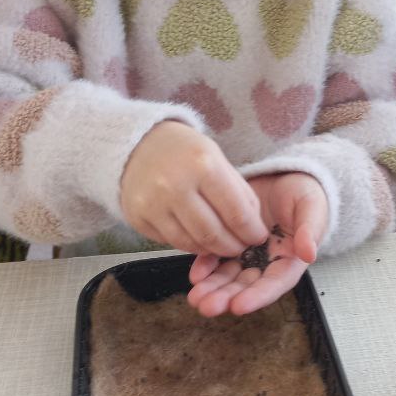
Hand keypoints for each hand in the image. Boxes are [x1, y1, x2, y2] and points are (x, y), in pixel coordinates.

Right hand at [120, 120, 268, 257]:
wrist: (139, 145)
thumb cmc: (186, 153)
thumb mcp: (218, 159)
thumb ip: (239, 192)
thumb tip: (254, 227)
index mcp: (203, 165)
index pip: (236, 213)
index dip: (252, 232)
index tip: (258, 238)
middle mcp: (175, 186)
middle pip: (213, 234)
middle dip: (233, 247)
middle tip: (241, 248)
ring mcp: (153, 204)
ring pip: (191, 243)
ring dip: (212, 250)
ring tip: (222, 246)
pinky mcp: (137, 218)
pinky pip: (171, 242)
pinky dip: (189, 245)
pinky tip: (199, 239)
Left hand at [187, 171, 328, 316]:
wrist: (282, 175)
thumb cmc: (303, 194)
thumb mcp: (312, 208)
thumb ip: (311, 230)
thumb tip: (309, 254)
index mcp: (289, 260)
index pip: (274, 283)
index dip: (257, 296)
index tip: (238, 306)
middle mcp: (266, 262)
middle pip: (246, 285)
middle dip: (227, 298)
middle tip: (207, 306)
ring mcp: (246, 253)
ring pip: (228, 276)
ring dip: (212, 289)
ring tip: (195, 298)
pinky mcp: (228, 240)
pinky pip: (214, 257)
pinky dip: (204, 267)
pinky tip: (195, 274)